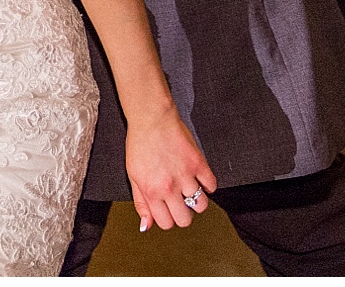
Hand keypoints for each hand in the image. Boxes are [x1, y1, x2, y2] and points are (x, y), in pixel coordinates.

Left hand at [126, 113, 217, 232]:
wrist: (152, 119)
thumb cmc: (140, 144)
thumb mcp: (133, 176)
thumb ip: (140, 203)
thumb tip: (145, 226)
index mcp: (152, 191)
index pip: (166, 223)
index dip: (167, 218)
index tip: (167, 210)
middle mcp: (169, 187)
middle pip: (185, 219)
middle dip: (183, 214)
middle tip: (179, 202)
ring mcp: (185, 175)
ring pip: (201, 205)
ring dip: (197, 201)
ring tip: (190, 190)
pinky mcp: (198, 163)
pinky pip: (211, 185)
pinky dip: (207, 185)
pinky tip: (198, 178)